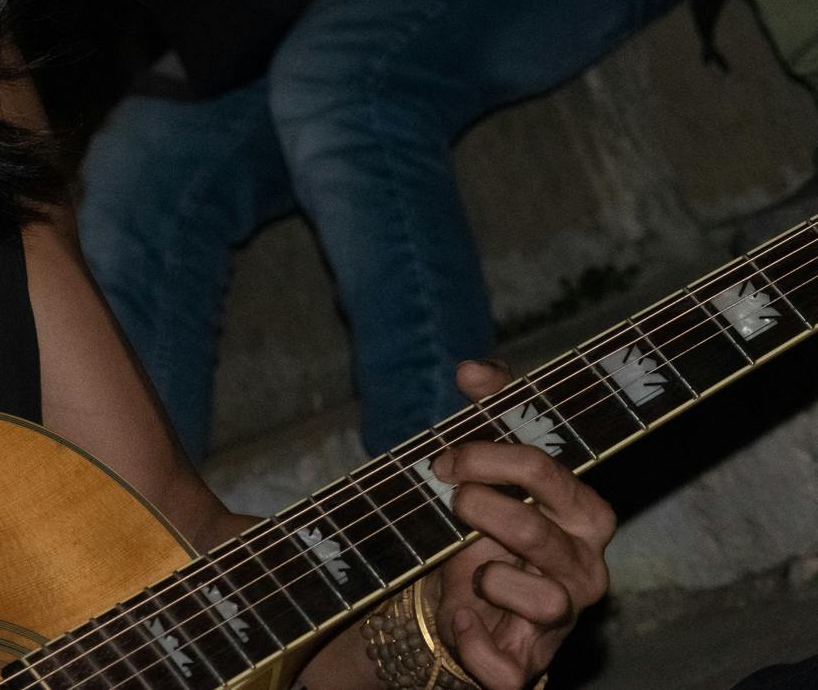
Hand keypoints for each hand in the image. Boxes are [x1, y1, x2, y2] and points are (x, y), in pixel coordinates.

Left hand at [427, 361, 616, 688]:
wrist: (467, 602)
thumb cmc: (488, 526)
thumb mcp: (488, 466)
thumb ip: (492, 410)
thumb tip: (472, 369)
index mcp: (583, 512)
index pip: (546, 469)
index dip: (487, 456)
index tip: (445, 458)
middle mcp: (584, 567)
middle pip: (535, 529)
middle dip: (478, 508)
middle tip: (450, 502)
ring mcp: (561, 618)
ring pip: (541, 597)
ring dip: (485, 574)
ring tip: (467, 567)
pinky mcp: (528, 664)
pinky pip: (508, 667)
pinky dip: (475, 644)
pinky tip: (458, 621)